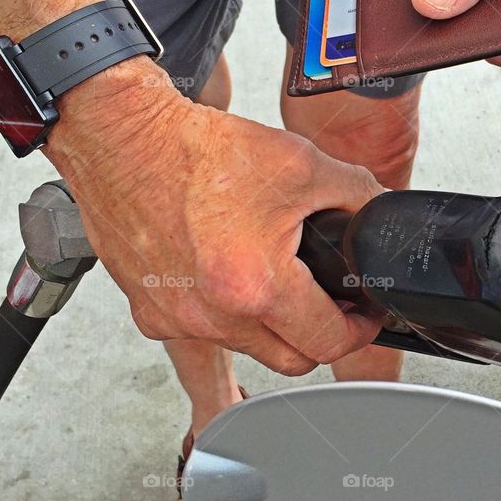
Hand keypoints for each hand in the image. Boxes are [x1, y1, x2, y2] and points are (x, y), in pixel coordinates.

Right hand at [45, 60, 383, 374]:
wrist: (121, 139)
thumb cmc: (196, 150)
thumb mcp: (301, 164)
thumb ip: (357, 197)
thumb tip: (379, 217)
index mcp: (255, 288)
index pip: (329, 343)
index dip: (360, 330)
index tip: (362, 316)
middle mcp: (212, 316)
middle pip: (291, 361)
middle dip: (319, 337)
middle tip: (329, 304)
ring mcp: (175, 319)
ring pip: (247, 348)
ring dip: (271, 325)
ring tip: (276, 279)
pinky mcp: (148, 312)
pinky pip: (202, 329)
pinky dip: (224, 313)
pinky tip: (226, 272)